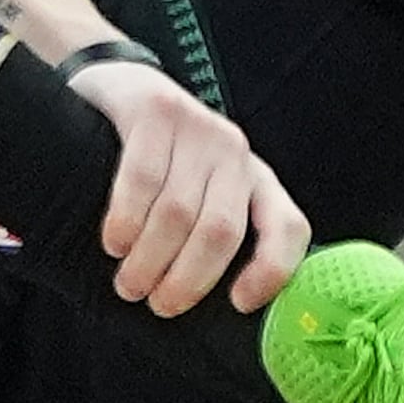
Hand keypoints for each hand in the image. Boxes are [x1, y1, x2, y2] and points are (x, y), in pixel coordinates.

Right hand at [69, 55, 310, 316]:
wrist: (122, 88)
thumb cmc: (164, 163)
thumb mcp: (202, 195)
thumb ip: (214, 238)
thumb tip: (220, 314)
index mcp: (256, 181)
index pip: (288, 227)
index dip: (272, 270)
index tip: (238, 304)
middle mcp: (234, 152)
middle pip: (221, 231)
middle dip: (188, 280)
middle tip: (157, 304)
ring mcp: (197, 127)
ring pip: (178, 212)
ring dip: (149, 260)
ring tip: (128, 284)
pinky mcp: (157, 112)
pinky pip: (142, 180)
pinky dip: (127, 221)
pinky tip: (115, 242)